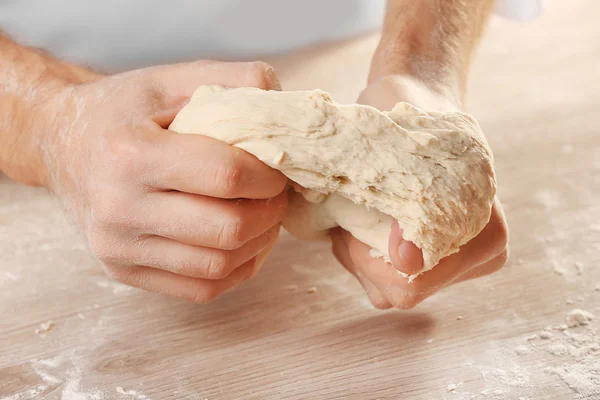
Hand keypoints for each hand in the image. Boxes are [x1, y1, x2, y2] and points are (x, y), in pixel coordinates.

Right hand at [37, 61, 287, 302]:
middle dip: (270, 212)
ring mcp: (118, 249)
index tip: (278, 168)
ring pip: (219, 265)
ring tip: (264, 217)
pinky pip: (201, 289)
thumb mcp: (170, 79)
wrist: (62, 144)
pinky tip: (244, 244)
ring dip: (259, 243)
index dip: (268, 175)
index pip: (225, 176)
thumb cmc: (122, 111)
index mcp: (130, 153)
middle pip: (227, 228)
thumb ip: (234, 80)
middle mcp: (118, 208)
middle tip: (277, 194)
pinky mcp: (123, 272)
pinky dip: (237, 270)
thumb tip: (288, 108)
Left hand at [330, 75, 508, 308]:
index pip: (414, 283)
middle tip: (353, 205)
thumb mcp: (406, 150)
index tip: (358, 210)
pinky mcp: (420, 262)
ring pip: (383, 287)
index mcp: (487, 236)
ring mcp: (448, 264)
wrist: (416, 101)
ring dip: (356, 248)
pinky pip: (376, 279)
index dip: (369, 255)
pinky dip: (358, 250)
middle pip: (397, 290)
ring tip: (358, 206)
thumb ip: (409, 204)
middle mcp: (475, 259)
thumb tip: (407, 261)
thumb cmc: (412, 119)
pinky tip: (358, 218)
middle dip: (361, 251)